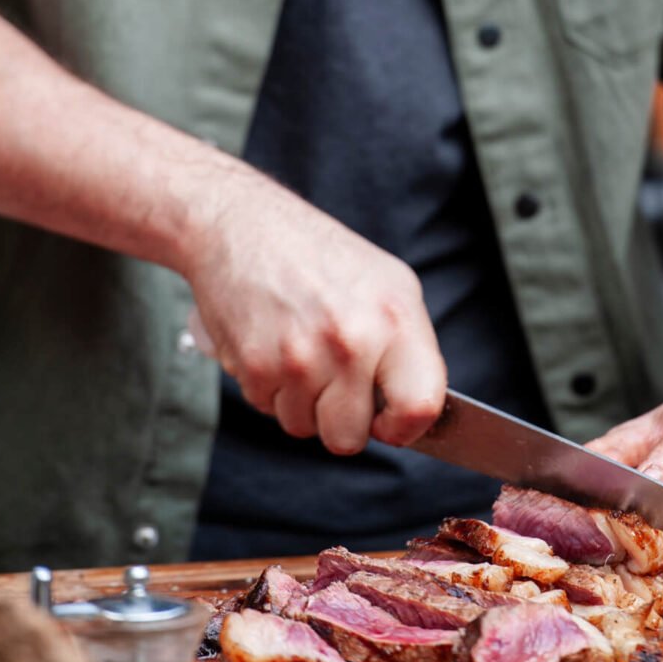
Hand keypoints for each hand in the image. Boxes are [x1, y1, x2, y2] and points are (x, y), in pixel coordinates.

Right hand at [179, 161, 446, 456]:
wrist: (242, 224)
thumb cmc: (317, 253)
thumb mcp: (386, 283)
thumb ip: (406, 347)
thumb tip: (414, 411)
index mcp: (395, 316)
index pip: (420, 406)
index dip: (406, 428)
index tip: (389, 421)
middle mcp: (352, 339)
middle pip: (350, 437)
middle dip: (340, 418)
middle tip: (332, 378)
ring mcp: (302, 356)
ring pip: (304, 428)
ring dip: (300, 401)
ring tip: (299, 349)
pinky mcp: (256, 365)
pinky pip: (268, 410)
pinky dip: (269, 387)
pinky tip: (271, 344)